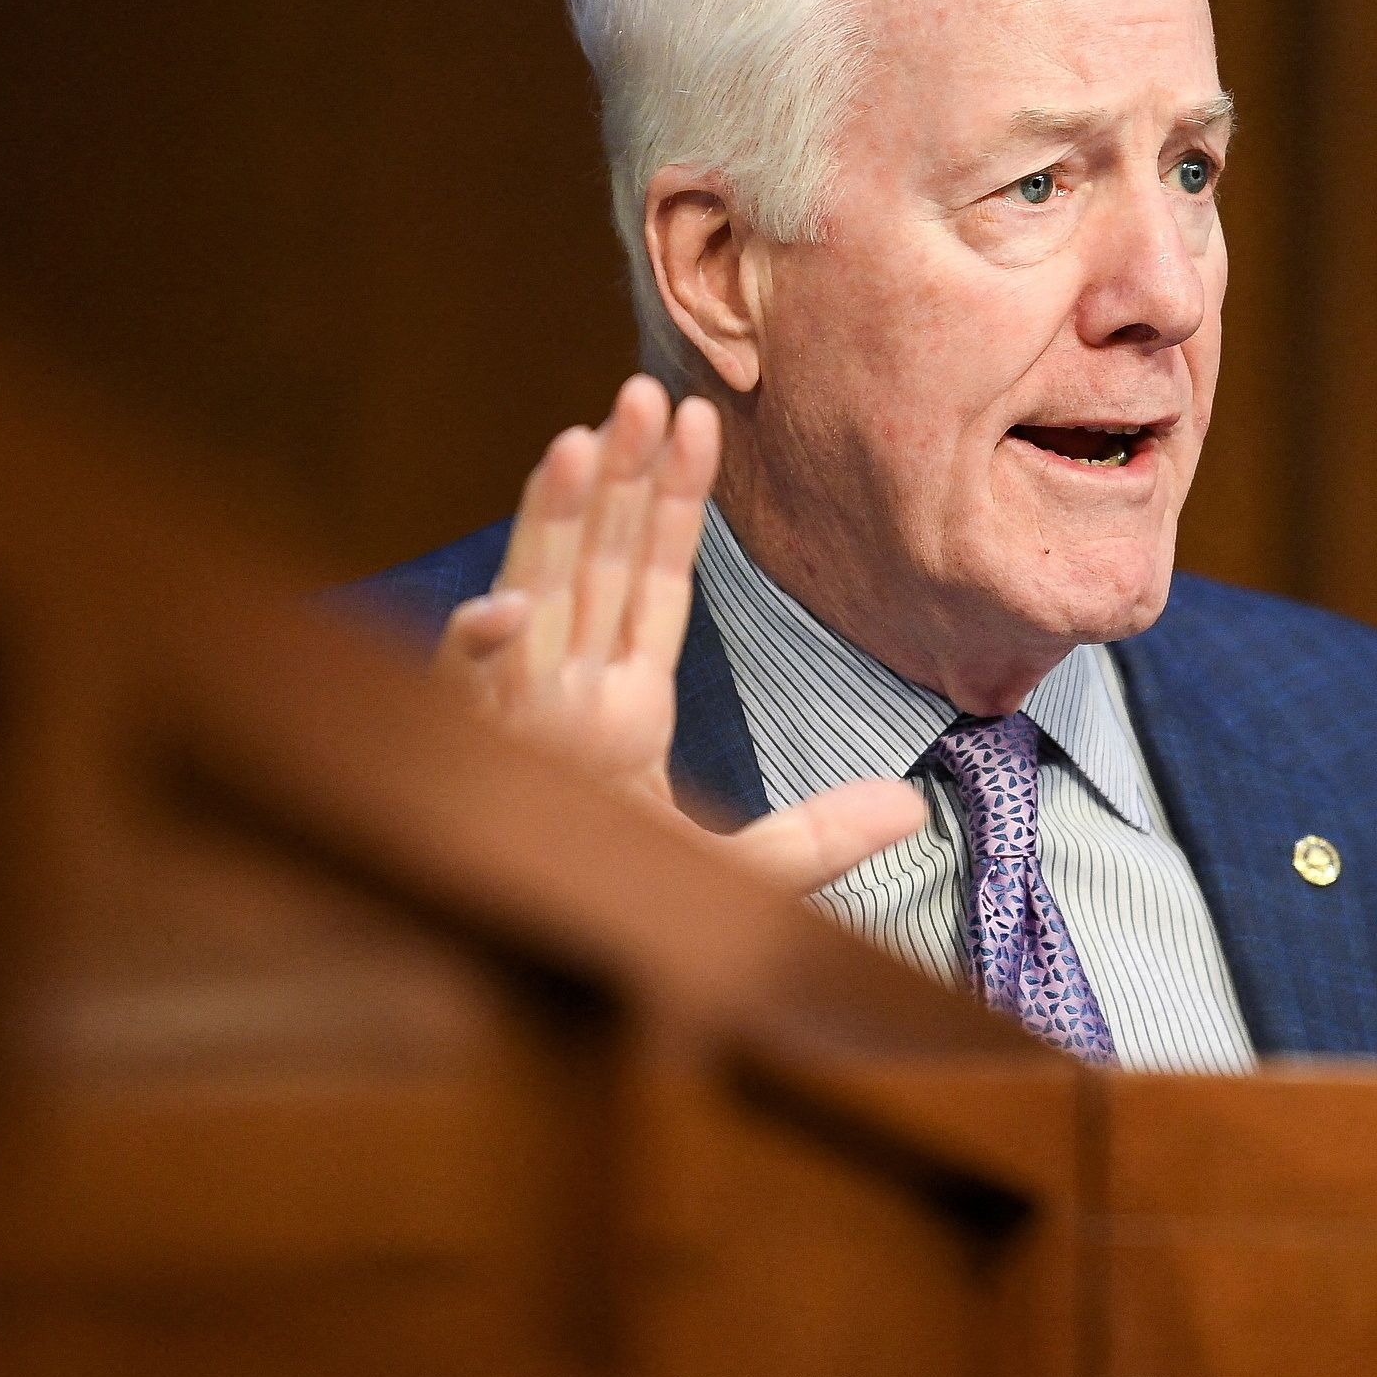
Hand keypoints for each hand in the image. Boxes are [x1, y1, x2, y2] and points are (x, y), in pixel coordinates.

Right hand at [434, 374, 921, 892]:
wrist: (538, 986)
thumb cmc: (614, 924)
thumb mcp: (738, 880)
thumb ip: (819, 839)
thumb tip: (915, 811)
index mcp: (622, 712)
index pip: (651, 583)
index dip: (672, 502)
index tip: (698, 422)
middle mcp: (563, 697)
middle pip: (592, 565)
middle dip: (616, 479)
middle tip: (646, 391)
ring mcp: (512, 723)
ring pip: (531, 598)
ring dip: (548, 523)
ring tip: (579, 439)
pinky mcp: (465, 768)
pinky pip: (461, 700)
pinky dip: (479, 654)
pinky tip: (508, 607)